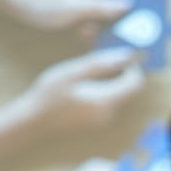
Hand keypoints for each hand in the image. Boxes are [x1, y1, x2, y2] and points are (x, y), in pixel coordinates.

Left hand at [4, 0, 136, 31]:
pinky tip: (95, 43)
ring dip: (117, 29)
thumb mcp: (75, 7)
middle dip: (134, 18)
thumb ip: (101, 7)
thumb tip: (127, 7)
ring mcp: (90, 1)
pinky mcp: (84, 13)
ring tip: (118, 44)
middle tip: (140, 38)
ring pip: (114, 14)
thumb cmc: (44, 3)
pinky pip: (100, 23)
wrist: (19, 5)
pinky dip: (102, 33)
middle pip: (126, 0)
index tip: (152, 18)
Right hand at [26, 48, 144, 132]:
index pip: (135, 84)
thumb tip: (124, 56)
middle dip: (120, 67)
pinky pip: (107, 98)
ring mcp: (104, 117)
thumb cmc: (50, 95)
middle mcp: (110, 113)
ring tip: (90, 58)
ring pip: (117, 92)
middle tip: (103, 49)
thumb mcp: (73, 72)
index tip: (120, 51)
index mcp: (106, 102)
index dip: (133, 66)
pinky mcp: (97, 117)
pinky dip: (102, 84)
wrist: (36, 120)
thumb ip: (100, 64)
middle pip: (128, 87)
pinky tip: (85, 74)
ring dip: (110, 74)